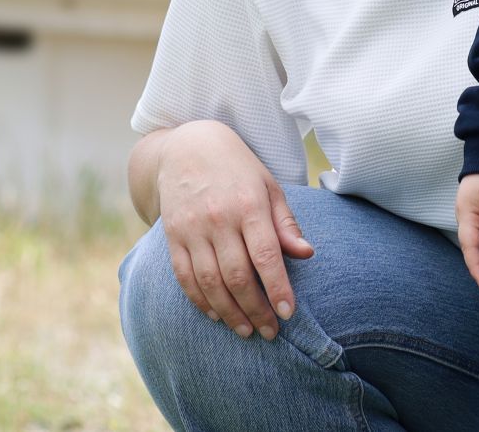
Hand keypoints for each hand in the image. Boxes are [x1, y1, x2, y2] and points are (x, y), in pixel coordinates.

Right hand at [154, 121, 315, 340]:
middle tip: (270, 332)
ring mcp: (192, 228)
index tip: (288, 313)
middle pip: (237, 276)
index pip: (266, 255)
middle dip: (256, 310)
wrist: (187, 146)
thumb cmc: (237, 169)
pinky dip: (199, 300)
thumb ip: (286, 222)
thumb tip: (306, 253)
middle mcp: (219, 218)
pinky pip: (184, 276)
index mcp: (248, 204)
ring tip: (246, 330)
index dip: (278, 288)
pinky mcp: (172, 235)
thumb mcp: (268, 186)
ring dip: (229, 312)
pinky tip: (216, 314)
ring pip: (210, 282)